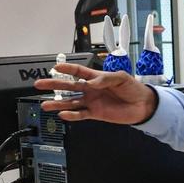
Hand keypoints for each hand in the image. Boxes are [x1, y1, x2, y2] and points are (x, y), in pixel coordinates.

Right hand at [33, 63, 158, 124]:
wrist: (143, 105)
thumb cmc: (134, 88)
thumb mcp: (121, 78)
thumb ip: (106, 79)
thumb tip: (92, 83)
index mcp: (97, 78)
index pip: (78, 71)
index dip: (67, 69)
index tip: (55, 67)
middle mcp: (91, 89)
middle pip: (69, 86)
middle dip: (54, 85)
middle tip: (40, 84)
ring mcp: (92, 102)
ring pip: (71, 102)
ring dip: (58, 103)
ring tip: (45, 104)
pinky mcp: (96, 113)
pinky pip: (81, 114)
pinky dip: (71, 115)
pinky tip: (62, 114)